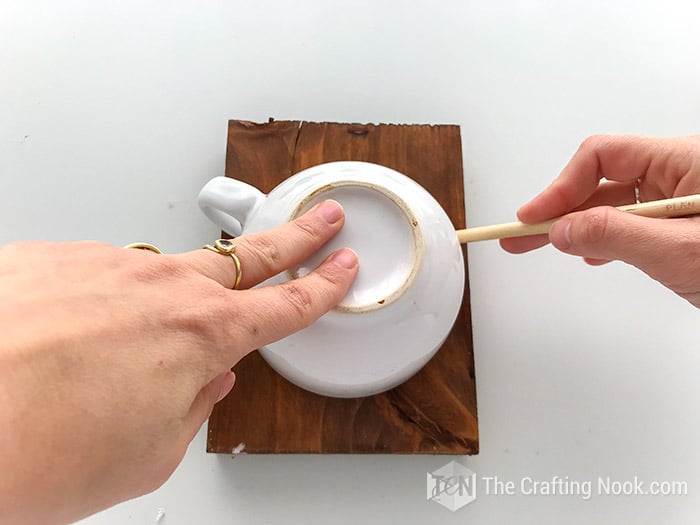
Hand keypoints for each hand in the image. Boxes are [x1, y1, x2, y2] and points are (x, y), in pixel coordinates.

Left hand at [0, 200, 357, 523]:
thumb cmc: (38, 449)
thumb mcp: (149, 453)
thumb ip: (193, 406)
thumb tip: (205, 381)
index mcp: (203, 335)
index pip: (286, 305)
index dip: (322, 287)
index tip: (340, 268)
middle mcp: (161, 288)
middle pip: (250, 255)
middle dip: (294, 239)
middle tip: (320, 221)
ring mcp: (106, 265)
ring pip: (165, 269)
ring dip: (179, 288)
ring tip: (155, 329)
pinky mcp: (52, 257)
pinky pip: (97, 276)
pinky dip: (100, 302)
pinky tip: (79, 336)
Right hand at [500, 135, 699, 307]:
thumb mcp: (679, 249)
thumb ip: (616, 235)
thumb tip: (563, 230)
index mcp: (683, 160)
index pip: (602, 157)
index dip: (561, 188)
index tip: (533, 217)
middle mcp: (681, 174)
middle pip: (602, 182)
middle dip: (559, 210)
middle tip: (521, 234)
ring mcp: (683, 200)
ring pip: (615, 206)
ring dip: (579, 226)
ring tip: (545, 245)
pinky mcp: (683, 226)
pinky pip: (631, 223)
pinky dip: (604, 238)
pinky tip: (590, 252)